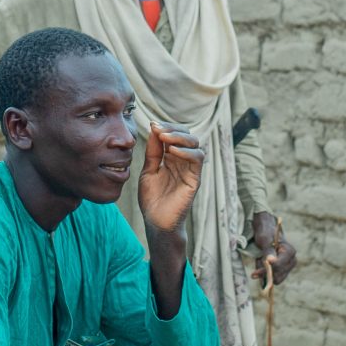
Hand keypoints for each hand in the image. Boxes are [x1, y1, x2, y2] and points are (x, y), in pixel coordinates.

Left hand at [140, 122, 203, 238]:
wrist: (155, 221)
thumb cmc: (152, 198)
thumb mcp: (148, 170)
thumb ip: (153, 151)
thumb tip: (154, 128)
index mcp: (171, 157)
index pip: (174, 134)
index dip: (166, 127)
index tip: (153, 124)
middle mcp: (183, 161)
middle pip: (186, 135)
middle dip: (173, 128)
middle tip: (159, 129)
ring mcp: (190, 169)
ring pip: (195, 144)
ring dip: (181, 137)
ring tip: (165, 137)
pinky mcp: (195, 179)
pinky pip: (197, 160)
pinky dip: (187, 152)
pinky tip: (173, 152)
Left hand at [250, 211, 297, 284]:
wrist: (266, 233)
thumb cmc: (266, 234)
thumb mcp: (265, 240)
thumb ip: (268, 250)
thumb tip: (271, 261)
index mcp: (290, 251)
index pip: (279, 266)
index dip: (267, 270)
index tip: (254, 274)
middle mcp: (292, 261)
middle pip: (278, 275)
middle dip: (265, 273)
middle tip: (254, 271)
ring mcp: (288, 267)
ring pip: (275, 280)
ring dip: (264, 274)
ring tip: (259, 262)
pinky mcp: (283, 272)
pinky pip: (272, 279)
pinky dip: (264, 275)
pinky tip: (261, 266)